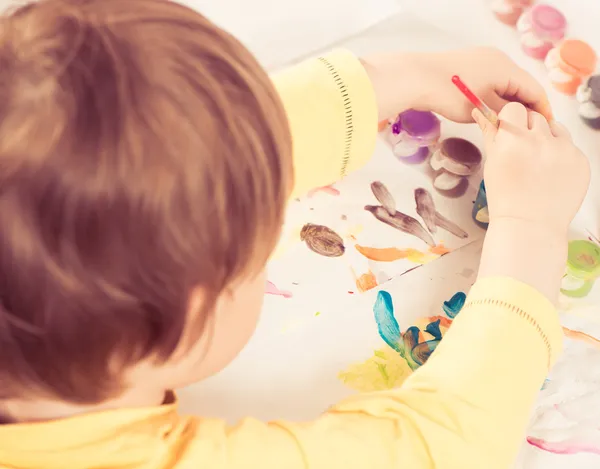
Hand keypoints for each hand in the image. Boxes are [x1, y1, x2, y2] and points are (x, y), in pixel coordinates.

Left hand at [362, 47, 551, 122]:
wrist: (415, 78)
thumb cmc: (450, 95)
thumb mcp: (482, 110)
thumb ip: (506, 114)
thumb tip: (519, 118)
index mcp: (506, 68)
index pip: (535, 90)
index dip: (542, 111)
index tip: (545, 128)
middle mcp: (498, 58)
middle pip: (521, 85)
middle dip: (525, 107)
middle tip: (527, 129)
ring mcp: (482, 59)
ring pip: (505, 83)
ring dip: (509, 102)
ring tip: (508, 124)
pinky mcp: (469, 63)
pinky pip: (491, 80)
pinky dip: (495, 96)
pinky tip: (490, 112)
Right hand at [474, 102, 588, 236]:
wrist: (530, 226)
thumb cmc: (505, 197)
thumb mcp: (492, 163)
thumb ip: (490, 133)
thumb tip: (480, 110)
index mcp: (513, 140)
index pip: (514, 108)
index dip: (510, 120)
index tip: (509, 132)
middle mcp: (540, 141)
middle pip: (535, 116)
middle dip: (528, 129)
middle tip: (523, 152)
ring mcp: (564, 150)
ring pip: (555, 128)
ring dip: (547, 139)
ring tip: (538, 163)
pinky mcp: (581, 161)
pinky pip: (570, 147)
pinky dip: (561, 156)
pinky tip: (551, 173)